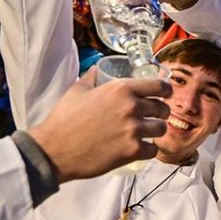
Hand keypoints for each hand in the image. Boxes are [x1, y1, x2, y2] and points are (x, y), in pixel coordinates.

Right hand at [28, 68, 170, 182]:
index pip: (159, 86)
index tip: (166, 95)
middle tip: (153, 117)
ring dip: (155, 131)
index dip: (166, 91)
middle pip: (163, 108)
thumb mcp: (77, 90)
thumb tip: (98, 69)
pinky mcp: (132, 151)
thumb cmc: (64, 119)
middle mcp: (132, 106)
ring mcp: (133, 130)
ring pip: (160, 129)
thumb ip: (92, 77)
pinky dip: (148, 150)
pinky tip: (140, 149)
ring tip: (147, 134)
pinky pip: (153, 150)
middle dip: (160, 113)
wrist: (54, 150)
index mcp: (121, 89)